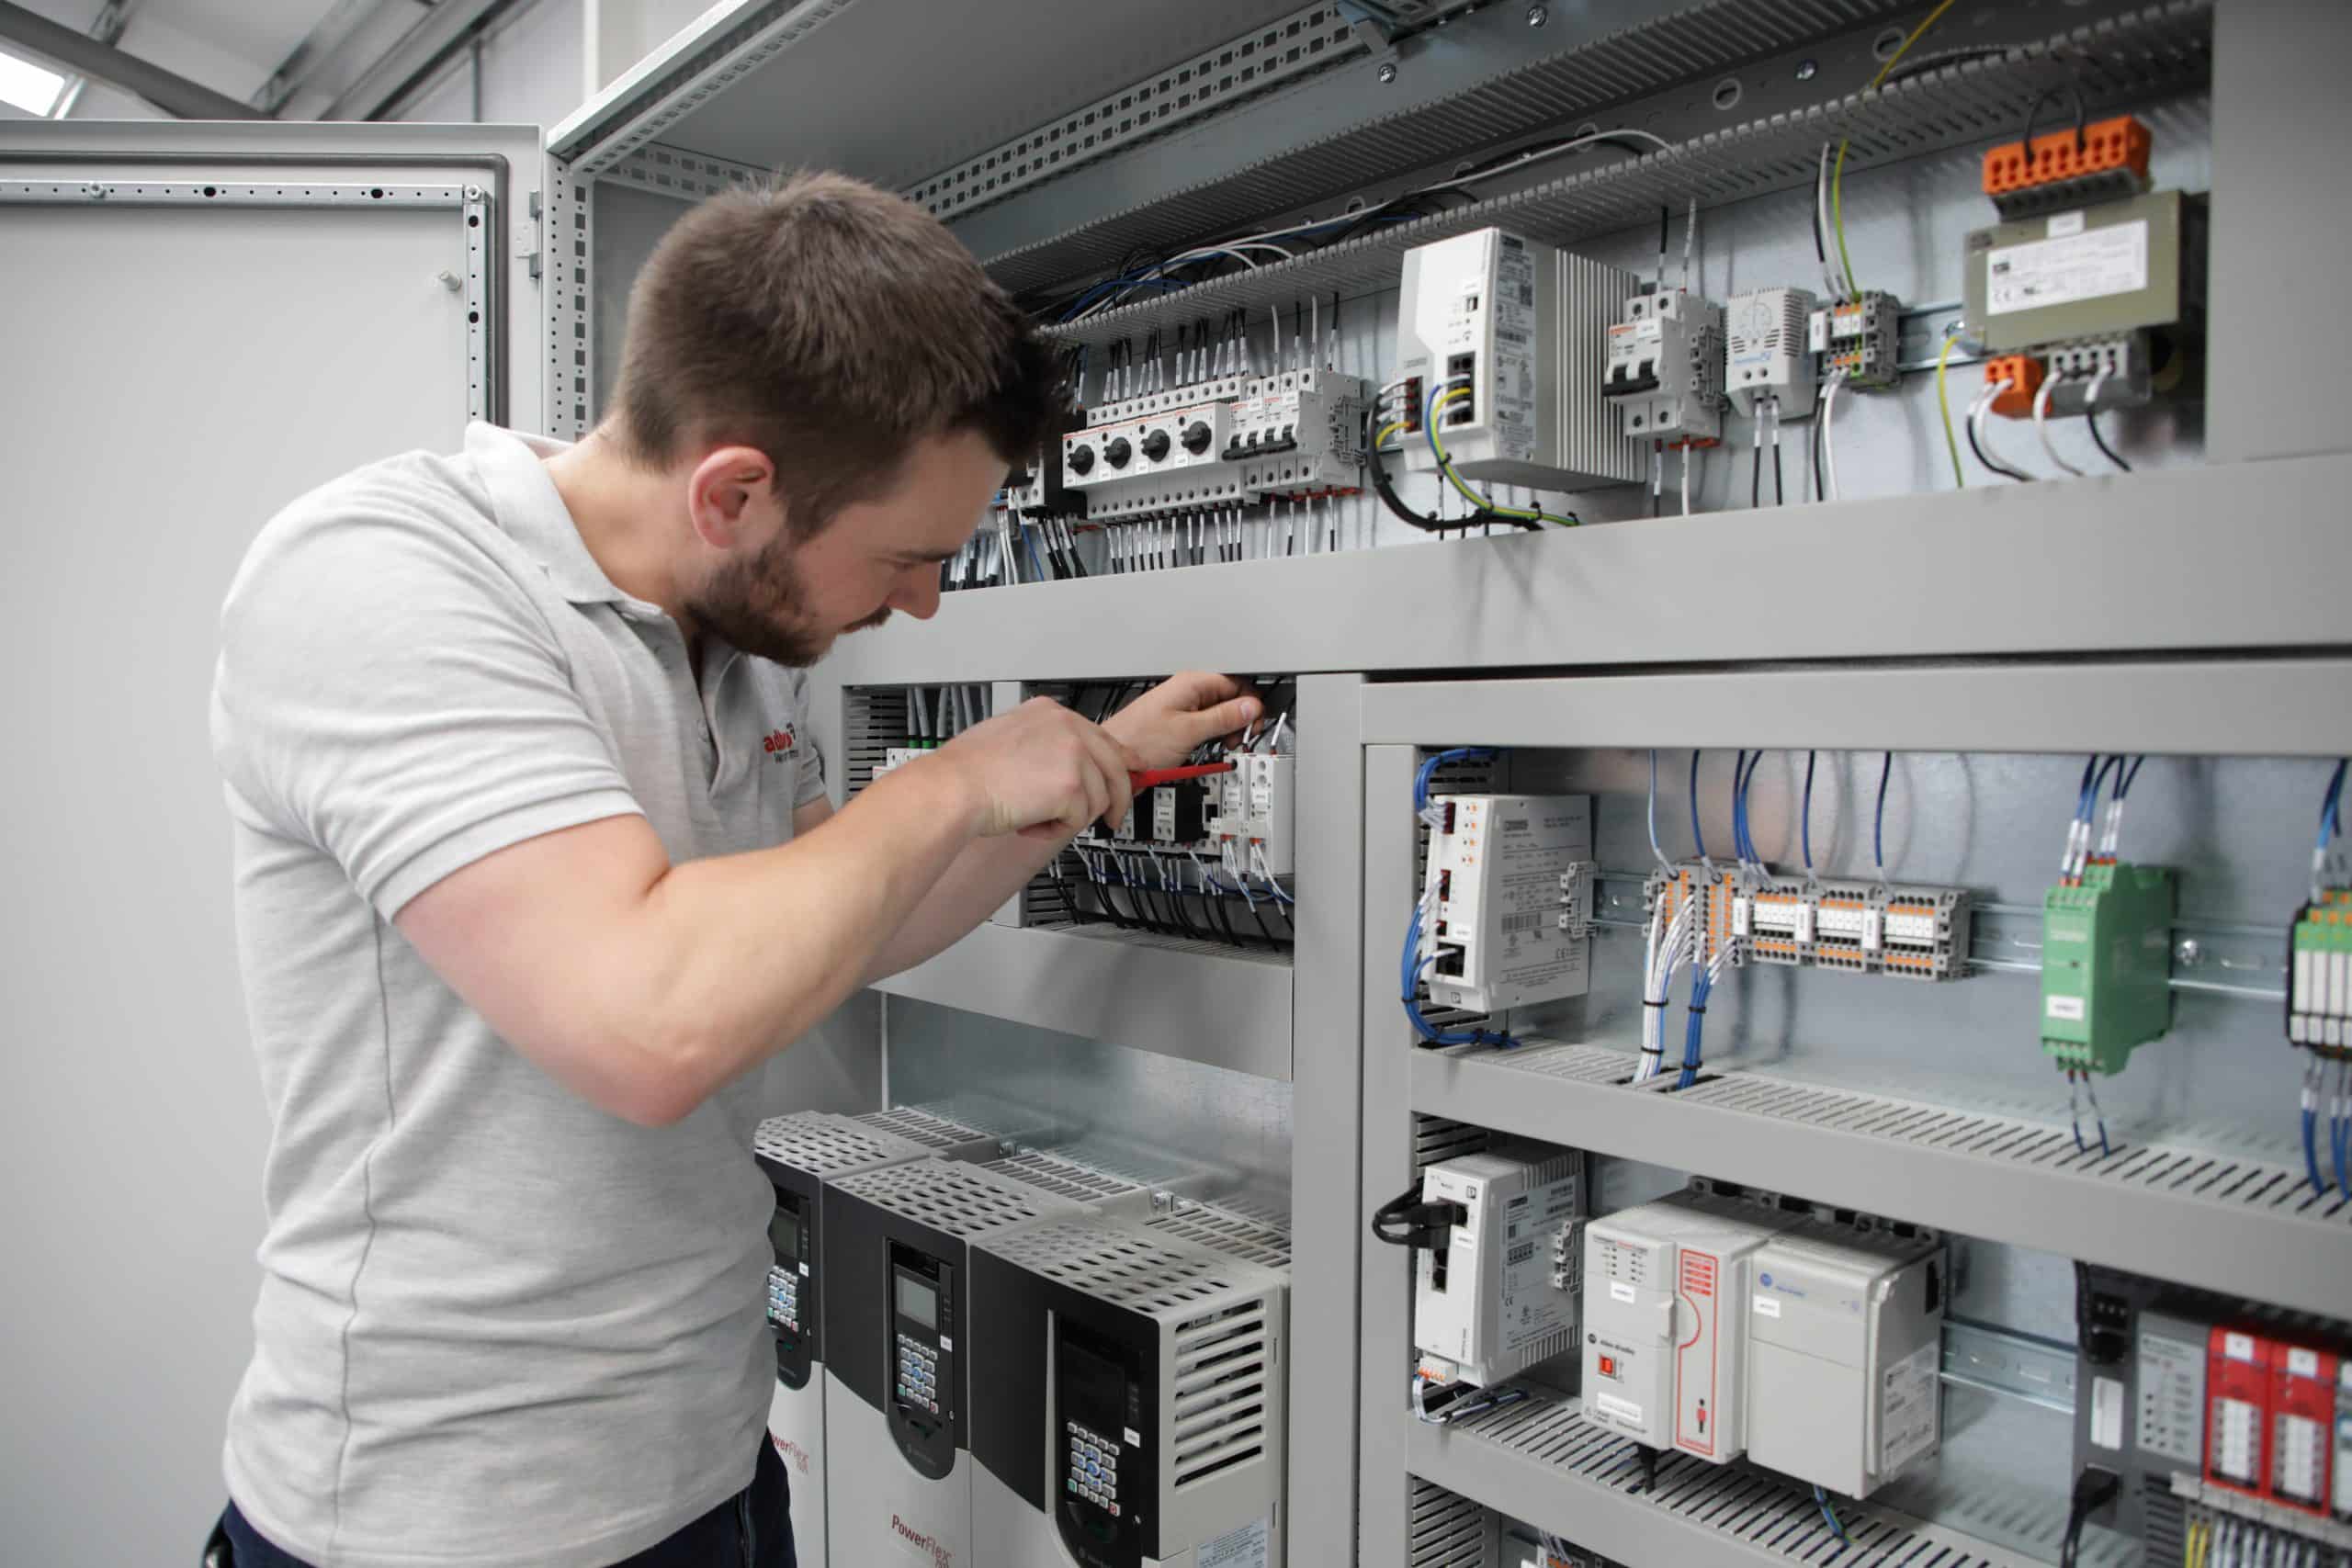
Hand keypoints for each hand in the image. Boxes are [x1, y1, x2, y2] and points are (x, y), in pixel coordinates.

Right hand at [932, 697, 1146, 839]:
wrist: (952, 789)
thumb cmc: (967, 771)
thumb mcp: (1010, 737)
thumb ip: (1045, 745)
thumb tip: (1070, 766)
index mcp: (1051, 712)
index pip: (1102, 737)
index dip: (1119, 762)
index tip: (1131, 774)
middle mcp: (1068, 726)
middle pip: (1115, 767)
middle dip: (1116, 799)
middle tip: (1112, 820)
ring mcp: (1073, 754)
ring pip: (1098, 799)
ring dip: (1069, 818)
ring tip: (1034, 816)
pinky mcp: (1072, 785)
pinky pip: (1079, 820)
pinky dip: (1054, 831)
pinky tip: (1029, 822)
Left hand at [1101, 673, 1262, 768]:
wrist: (1112, 761)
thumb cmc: (1137, 742)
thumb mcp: (1188, 731)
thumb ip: (1222, 717)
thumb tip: (1251, 707)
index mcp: (1190, 683)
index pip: (1234, 682)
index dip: (1249, 703)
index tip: (1253, 723)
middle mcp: (1186, 691)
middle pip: (1229, 697)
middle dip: (1239, 718)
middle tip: (1239, 738)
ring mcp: (1182, 707)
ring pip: (1218, 712)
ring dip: (1227, 729)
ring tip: (1225, 744)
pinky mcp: (1178, 724)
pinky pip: (1205, 724)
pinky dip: (1213, 735)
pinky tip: (1211, 746)